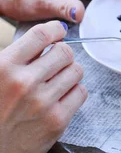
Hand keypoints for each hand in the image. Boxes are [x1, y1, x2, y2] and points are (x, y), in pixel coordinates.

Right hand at [0, 21, 86, 152]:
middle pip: (64, 52)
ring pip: (76, 70)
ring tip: (56, 81)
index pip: (42, 35)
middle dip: (62, 55)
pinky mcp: (57, 121)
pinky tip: (60, 97)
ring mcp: (42, 102)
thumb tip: (44, 38)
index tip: (58, 32)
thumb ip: (15, 58)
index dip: (55, 30)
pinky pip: (81, 92)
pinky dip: (74, 92)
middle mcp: (23, 83)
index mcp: (3, 67)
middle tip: (55, 63)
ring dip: (69, 73)